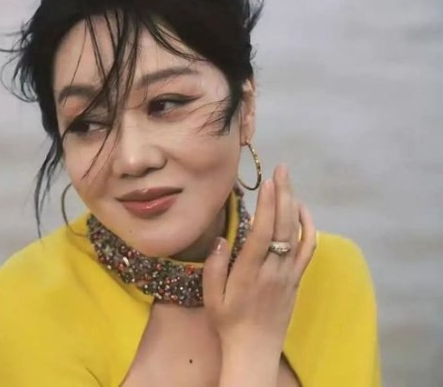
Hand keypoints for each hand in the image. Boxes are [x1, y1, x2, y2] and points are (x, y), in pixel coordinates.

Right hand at [203, 164, 315, 350]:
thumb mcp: (211, 296)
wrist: (254, 349)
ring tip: (289, 183)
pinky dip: (309, 228)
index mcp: (249, 272)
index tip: (267, 182)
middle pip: (284, 226)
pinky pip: (308, 250)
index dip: (267, 205)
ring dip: (295, 205)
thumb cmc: (228, 321)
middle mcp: (273, 270)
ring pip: (298, 235)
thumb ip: (215, 266)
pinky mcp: (296, 280)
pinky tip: (303, 211)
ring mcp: (288, 275)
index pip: (263, 232)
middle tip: (281, 169)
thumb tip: (222, 239)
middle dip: (283, 194)